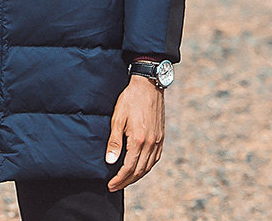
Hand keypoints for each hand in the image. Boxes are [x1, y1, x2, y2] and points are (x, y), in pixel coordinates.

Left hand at [105, 76, 164, 190]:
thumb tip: (110, 161)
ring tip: (126, 180)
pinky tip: (140, 167)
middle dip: (126, 181)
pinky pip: (155, 158)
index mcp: (138, 140)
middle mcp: (150, 143)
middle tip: (115, 186)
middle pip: (139, 171)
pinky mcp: (161, 136)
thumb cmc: (130, 99)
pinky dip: (147, 167)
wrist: (148, 85)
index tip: (110, 185)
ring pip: (148, 167)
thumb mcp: (117, 118)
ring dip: (137, 176)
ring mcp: (158, 140)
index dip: (119, 179)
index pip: (128, 168)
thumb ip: (114, 141)